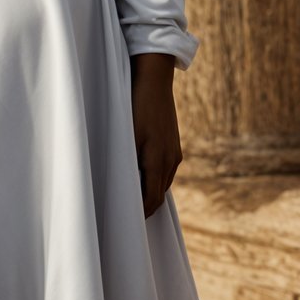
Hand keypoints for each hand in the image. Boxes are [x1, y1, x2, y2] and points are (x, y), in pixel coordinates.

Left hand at [129, 52, 182, 217]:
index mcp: (158, 161)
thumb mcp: (127, 134)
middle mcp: (171, 160)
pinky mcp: (174, 144)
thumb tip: (124, 187)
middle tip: (126, 217)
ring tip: (133, 201)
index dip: (139, 214)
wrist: (153, 77)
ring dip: (150, 193)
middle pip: (158, 196)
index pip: (150, 200)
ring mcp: (175, 152)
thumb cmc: (134, 104)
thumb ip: (128, 163)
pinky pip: (166, 171)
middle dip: (144, 207)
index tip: (125, 223)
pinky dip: (155, 180)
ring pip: (163, 184)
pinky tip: (143, 178)